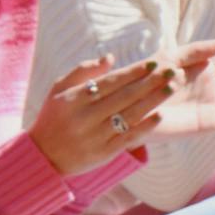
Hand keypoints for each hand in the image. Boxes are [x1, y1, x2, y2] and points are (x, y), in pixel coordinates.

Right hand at [28, 43, 214, 174]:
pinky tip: (160, 115)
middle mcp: (85, 117)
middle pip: (124, 96)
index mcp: (74, 99)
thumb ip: (82, 71)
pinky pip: (128, 137)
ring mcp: (94, 136)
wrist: (42, 156)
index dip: (134, 72)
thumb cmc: (52, 118)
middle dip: (151, 82)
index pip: (110, 82)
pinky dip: (145, 126)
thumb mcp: (58, 89)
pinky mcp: (102, 153)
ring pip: (130, 115)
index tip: (154, 63)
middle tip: (172, 71)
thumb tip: (110, 57)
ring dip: (154, 100)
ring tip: (172, 87)